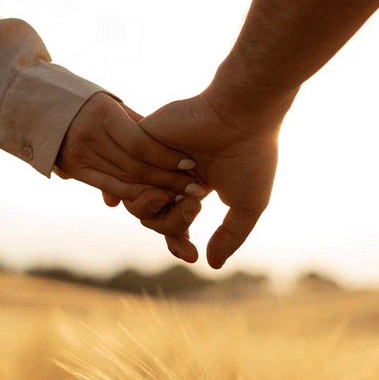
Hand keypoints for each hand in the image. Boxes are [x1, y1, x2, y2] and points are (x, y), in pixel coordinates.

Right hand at [56, 92, 199, 219]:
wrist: (39, 105)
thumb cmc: (87, 101)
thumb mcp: (112, 104)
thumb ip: (138, 125)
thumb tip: (169, 147)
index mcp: (102, 114)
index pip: (140, 143)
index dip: (166, 156)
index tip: (190, 163)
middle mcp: (89, 137)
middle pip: (135, 165)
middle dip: (168, 178)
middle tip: (195, 187)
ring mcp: (79, 156)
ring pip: (125, 179)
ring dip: (156, 190)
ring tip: (182, 195)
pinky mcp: (74, 170)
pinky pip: (110, 186)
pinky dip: (134, 194)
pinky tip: (155, 198)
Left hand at [135, 88, 289, 268]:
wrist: (243, 114)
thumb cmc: (251, 155)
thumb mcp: (247, 205)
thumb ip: (229, 236)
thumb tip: (210, 265)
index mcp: (194, 184)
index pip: (173, 223)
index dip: (177, 242)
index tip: (191, 255)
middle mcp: (171, 172)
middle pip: (152, 218)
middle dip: (173, 223)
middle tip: (197, 204)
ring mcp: (155, 157)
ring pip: (137, 203)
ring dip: (162, 208)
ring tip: (191, 195)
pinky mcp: (140, 140)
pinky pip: (127, 176)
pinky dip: (148, 184)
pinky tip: (172, 181)